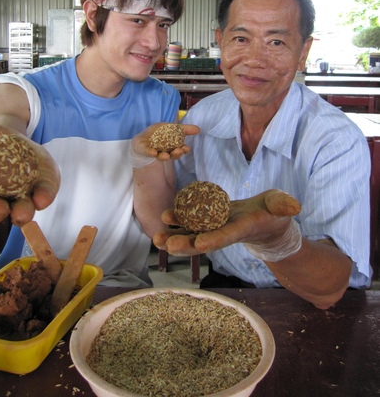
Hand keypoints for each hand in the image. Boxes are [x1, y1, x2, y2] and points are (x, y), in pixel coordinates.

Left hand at [131, 122, 199, 163]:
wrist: (141, 139)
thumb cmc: (158, 134)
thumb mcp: (172, 128)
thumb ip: (185, 129)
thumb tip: (198, 129)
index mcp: (172, 147)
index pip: (180, 149)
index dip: (183, 150)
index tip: (186, 149)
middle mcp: (164, 151)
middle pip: (172, 155)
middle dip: (176, 154)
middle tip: (178, 151)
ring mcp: (155, 152)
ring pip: (161, 156)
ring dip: (164, 156)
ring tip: (165, 155)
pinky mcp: (145, 150)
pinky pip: (148, 152)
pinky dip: (150, 152)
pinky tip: (153, 152)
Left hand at [153, 189, 301, 257]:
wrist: (266, 221)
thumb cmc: (275, 212)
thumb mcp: (281, 206)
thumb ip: (284, 205)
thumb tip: (294, 206)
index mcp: (242, 229)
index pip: (227, 236)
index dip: (214, 239)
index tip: (200, 243)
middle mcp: (225, 232)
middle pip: (203, 240)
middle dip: (185, 244)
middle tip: (167, 245)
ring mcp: (215, 228)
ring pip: (192, 235)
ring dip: (174, 237)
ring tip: (156, 238)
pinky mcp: (209, 221)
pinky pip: (191, 225)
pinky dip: (177, 225)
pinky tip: (163, 221)